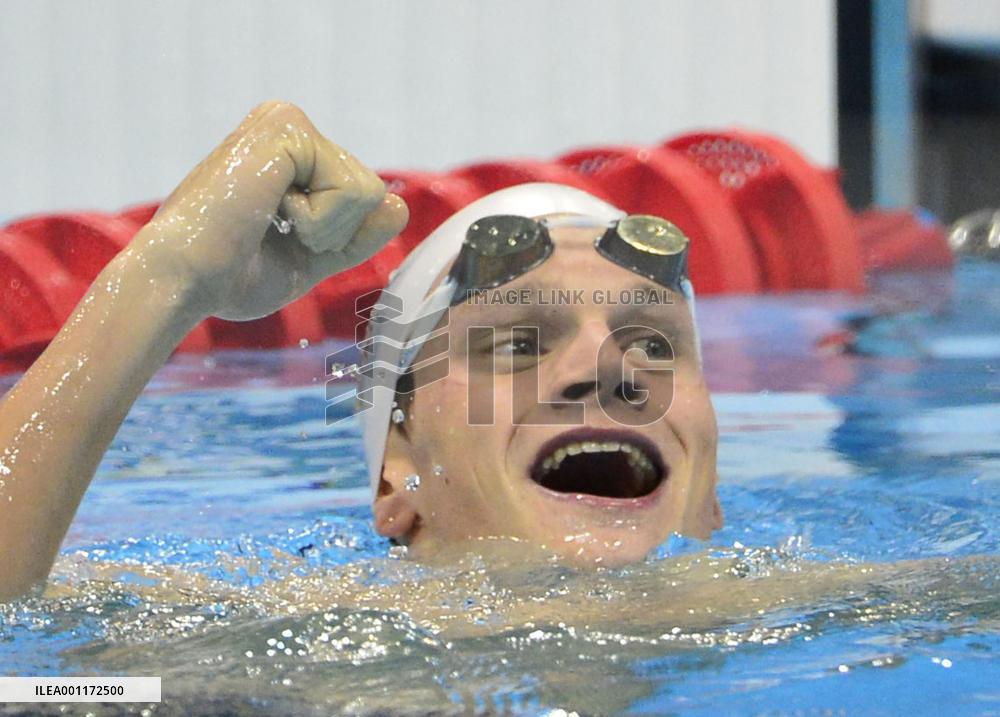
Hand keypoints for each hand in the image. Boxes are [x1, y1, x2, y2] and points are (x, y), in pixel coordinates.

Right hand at [134, 101, 407, 320]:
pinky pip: (354, 191)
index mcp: (290, 152)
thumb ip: (356, 235)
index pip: (362, 200)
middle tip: (267, 233)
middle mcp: (288, 124)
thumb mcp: (311, 257)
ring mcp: (287, 121)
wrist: (182, 281)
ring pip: (368, 192)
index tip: (271, 239)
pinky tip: (266, 211)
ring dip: (324, 229)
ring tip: (264, 221)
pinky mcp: (288, 128)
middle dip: (331, 234)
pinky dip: (318, 222)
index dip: (333, 240)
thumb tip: (399, 205)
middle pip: (371, 194)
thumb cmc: (230, 276)